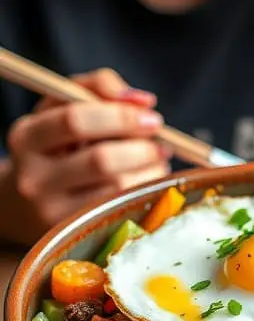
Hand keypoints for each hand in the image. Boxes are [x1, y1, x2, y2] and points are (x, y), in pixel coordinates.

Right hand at [7, 68, 169, 230]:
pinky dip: (144, 190)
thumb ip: (99, 87)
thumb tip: (143, 101)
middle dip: (141, 148)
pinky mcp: (74, 233)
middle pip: (100, 160)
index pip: (75, 121)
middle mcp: (33, 177)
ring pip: (118, 187)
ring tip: (154, 160)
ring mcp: (52, 211)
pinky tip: (144, 180)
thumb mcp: (64, 106)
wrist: (25, 201)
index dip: (120, 116)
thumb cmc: (55, 144)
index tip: (151, 114)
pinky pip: (122, 208)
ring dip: (149, 170)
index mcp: (28, 137)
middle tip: (161, 142)